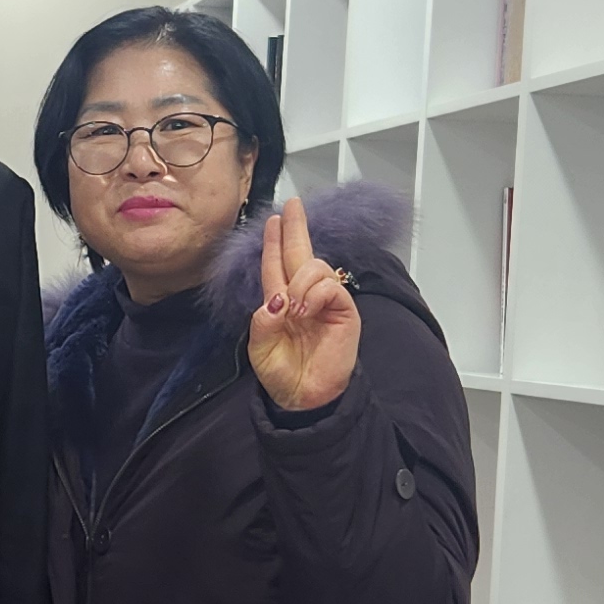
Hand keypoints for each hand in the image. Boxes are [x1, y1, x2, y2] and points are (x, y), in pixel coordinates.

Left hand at [245, 193, 359, 414]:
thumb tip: (277, 299)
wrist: (303, 397)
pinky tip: (306, 309)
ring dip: (300, 281)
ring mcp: (325, 302)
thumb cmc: (281, 374)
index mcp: (281, 302)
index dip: (275, 242)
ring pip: (315, 267)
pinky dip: (316, 293)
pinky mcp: (344, 311)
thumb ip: (263, 321)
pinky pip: (331, 286)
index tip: (275, 220)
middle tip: (293, 206)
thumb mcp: (259, 347)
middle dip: (296, 228)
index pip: (277, 264)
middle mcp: (304, 296)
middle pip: (300, 253)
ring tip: (294, 309)